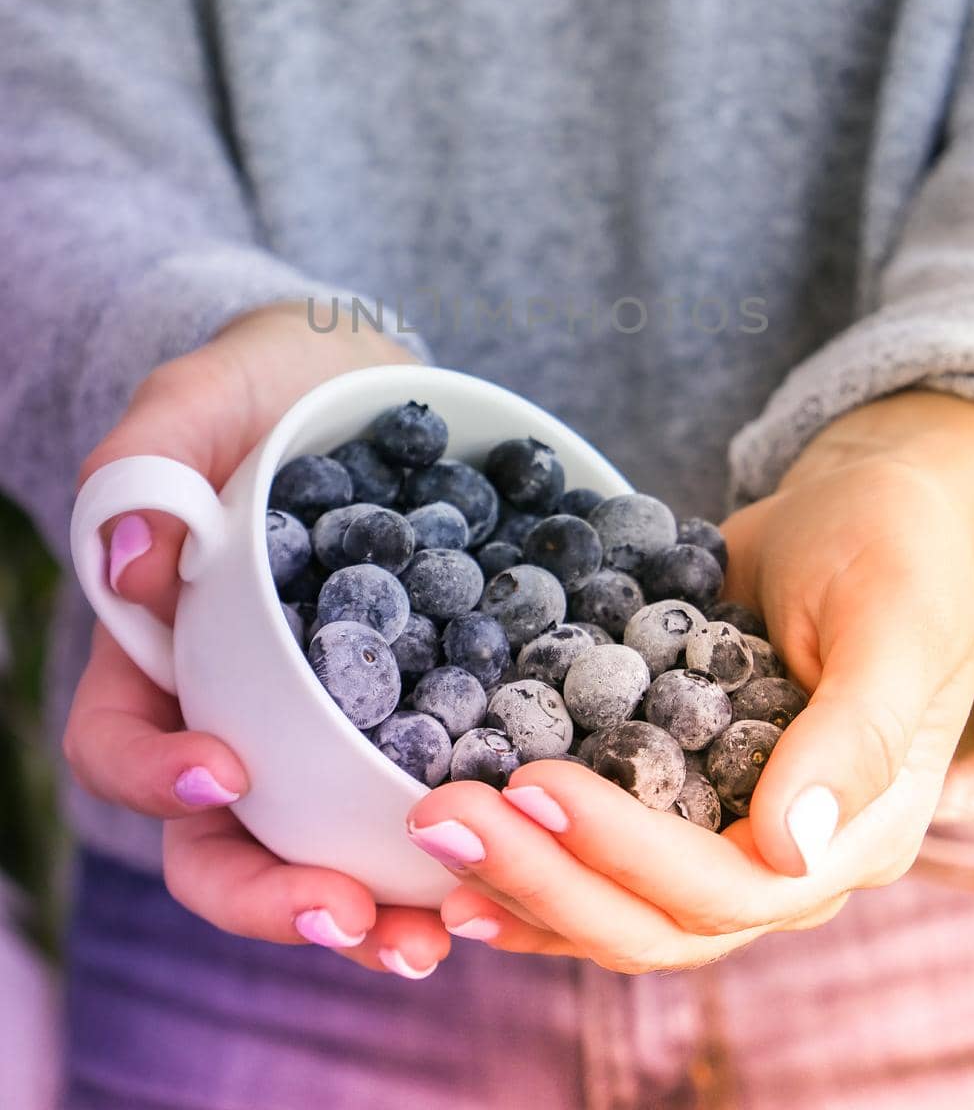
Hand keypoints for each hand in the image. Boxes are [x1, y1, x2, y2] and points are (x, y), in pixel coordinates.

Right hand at [64, 301, 450, 979]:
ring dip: (374, 905)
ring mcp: (324, 717)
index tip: (224, 769)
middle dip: (273, 894)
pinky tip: (512, 861)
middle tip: (351, 917)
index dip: (155, 775)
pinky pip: (419, 788)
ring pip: (322, 843)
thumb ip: (150, 459)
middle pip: (222, 837)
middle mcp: (234, 704)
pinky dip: (456, 838)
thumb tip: (129, 561)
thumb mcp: (204, 391)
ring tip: (439, 938)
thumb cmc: (267, 378)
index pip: (119, 741)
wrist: (368, 378)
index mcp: (161, 647)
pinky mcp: (414, 708)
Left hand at [404, 393, 973, 973]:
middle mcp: (784, 860)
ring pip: (617, 902)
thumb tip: (786, 850)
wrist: (857, 511)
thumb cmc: (890, 552)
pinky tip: (455, 850)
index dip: (624, 849)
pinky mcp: (674, 794)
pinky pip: (599, 856)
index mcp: (854, 836)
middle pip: (655, 919)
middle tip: (441, 815)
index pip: (728, 885)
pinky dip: (533, 858)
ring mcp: (724, 832)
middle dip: (544, 876)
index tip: (532, 783)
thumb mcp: (892, 623)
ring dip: (521, 876)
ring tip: (429, 834)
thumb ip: (856, 736)